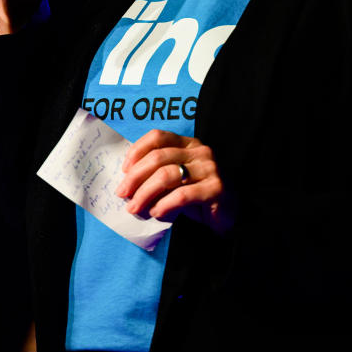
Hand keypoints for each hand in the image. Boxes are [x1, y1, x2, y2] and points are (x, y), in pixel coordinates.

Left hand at [116, 129, 232, 233]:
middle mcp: (200, 152)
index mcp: (188, 144)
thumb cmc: (197, 197)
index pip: (157, 137)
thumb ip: (157, 175)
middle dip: (135, 177)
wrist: (229, 215)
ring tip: (134, 207)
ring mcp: (210, 168)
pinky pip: (182, 195)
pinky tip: (156, 213)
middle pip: (158, 157)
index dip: (137, 150)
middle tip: (122, 193)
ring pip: (166, 175)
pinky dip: (165, 204)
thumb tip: (126, 183)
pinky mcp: (216, 189)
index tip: (123, 170)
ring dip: (145, 193)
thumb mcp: (175, 180)